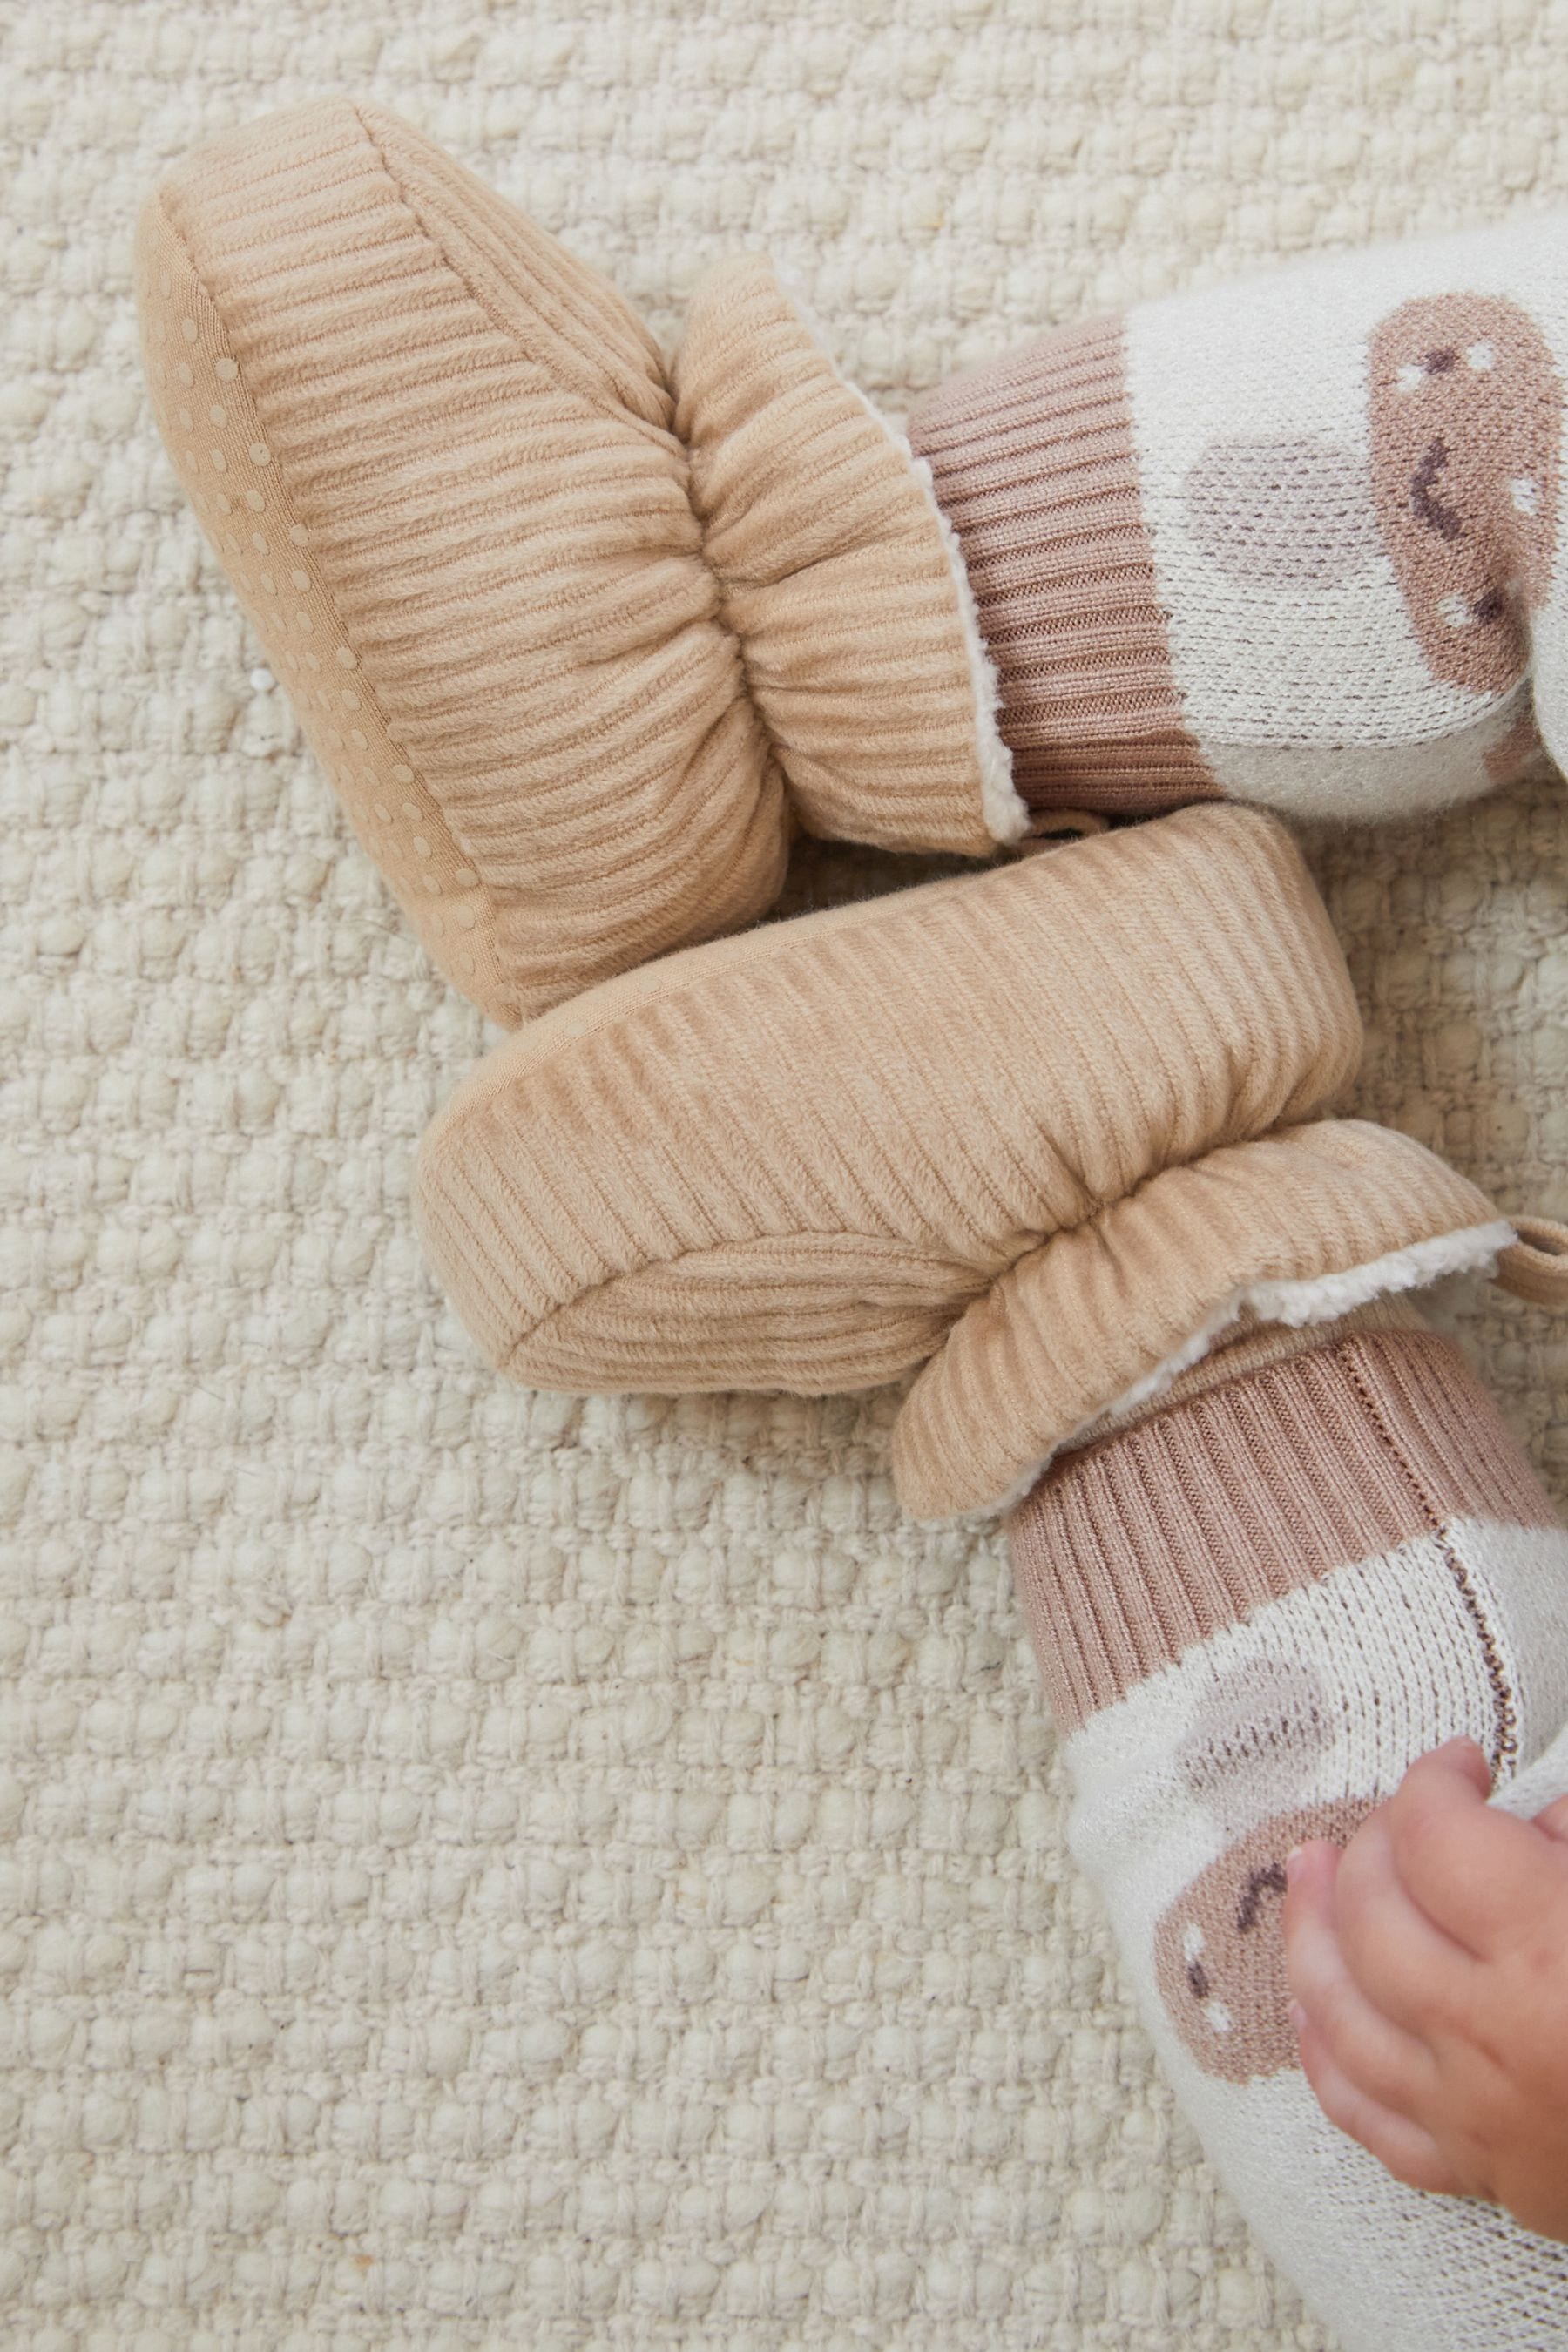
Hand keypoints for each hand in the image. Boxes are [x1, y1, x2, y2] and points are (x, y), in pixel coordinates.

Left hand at [1282, 1737, 1567, 2240]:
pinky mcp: (1477, 2172)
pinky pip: (1365, 2114)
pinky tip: (1310, 2007)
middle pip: (1373, 1912)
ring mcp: (1472, 2110)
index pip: (1436, 1833)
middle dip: (1374, 1842)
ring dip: (1313, 1928)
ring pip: (1341, 2008)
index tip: (1465, 1764)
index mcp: (1548, 1950)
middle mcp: (1491, 2031)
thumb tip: (1533, 1820)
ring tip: (1306, 1868)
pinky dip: (1325, 2055)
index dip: (1439, 1778)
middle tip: (1404, 1817)